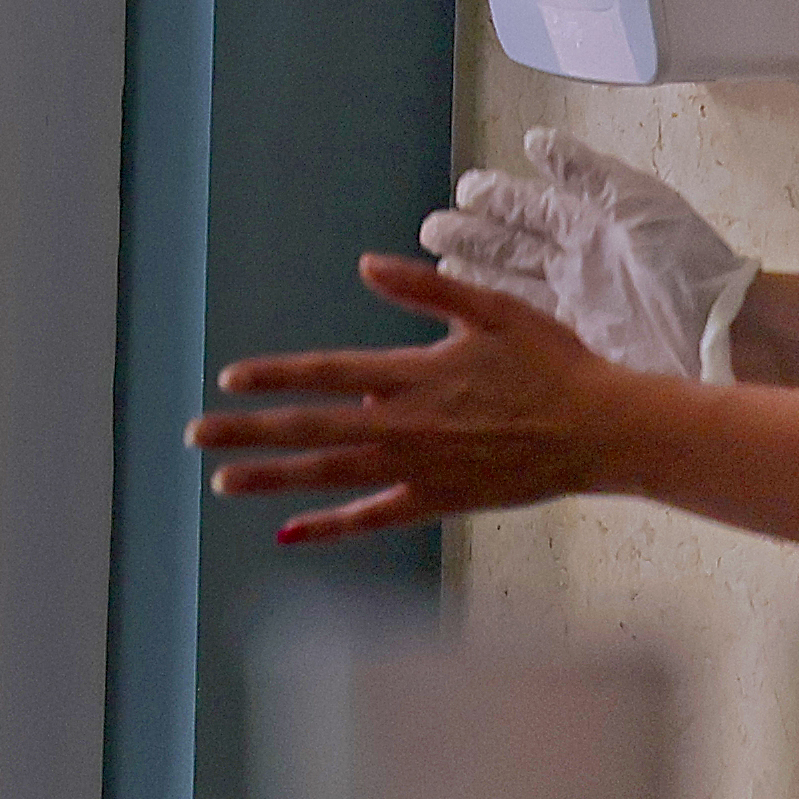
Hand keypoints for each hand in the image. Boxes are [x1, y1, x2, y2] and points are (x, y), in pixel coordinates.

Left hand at [186, 255, 634, 544]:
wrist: (603, 431)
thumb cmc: (551, 363)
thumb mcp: (490, 308)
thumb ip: (424, 288)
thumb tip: (365, 265)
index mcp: (412, 374)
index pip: (325, 372)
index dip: (276, 376)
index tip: (229, 379)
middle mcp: (405, 425)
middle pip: (312, 428)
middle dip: (249, 432)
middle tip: (195, 436)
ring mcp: (419, 469)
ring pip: (331, 475)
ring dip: (273, 477)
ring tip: (222, 482)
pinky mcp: (439, 501)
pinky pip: (373, 517)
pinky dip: (329, 527)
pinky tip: (290, 533)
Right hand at [421, 127, 753, 377]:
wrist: (726, 338)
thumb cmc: (688, 267)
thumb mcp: (636, 205)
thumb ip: (585, 173)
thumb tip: (535, 142)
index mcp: (590, 224)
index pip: (530, 206)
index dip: (497, 197)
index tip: (466, 189)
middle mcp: (575, 262)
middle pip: (512, 245)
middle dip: (472, 235)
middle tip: (432, 230)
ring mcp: (573, 305)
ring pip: (509, 285)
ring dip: (474, 274)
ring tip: (438, 269)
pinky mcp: (574, 344)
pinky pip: (524, 325)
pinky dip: (493, 315)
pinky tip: (467, 311)